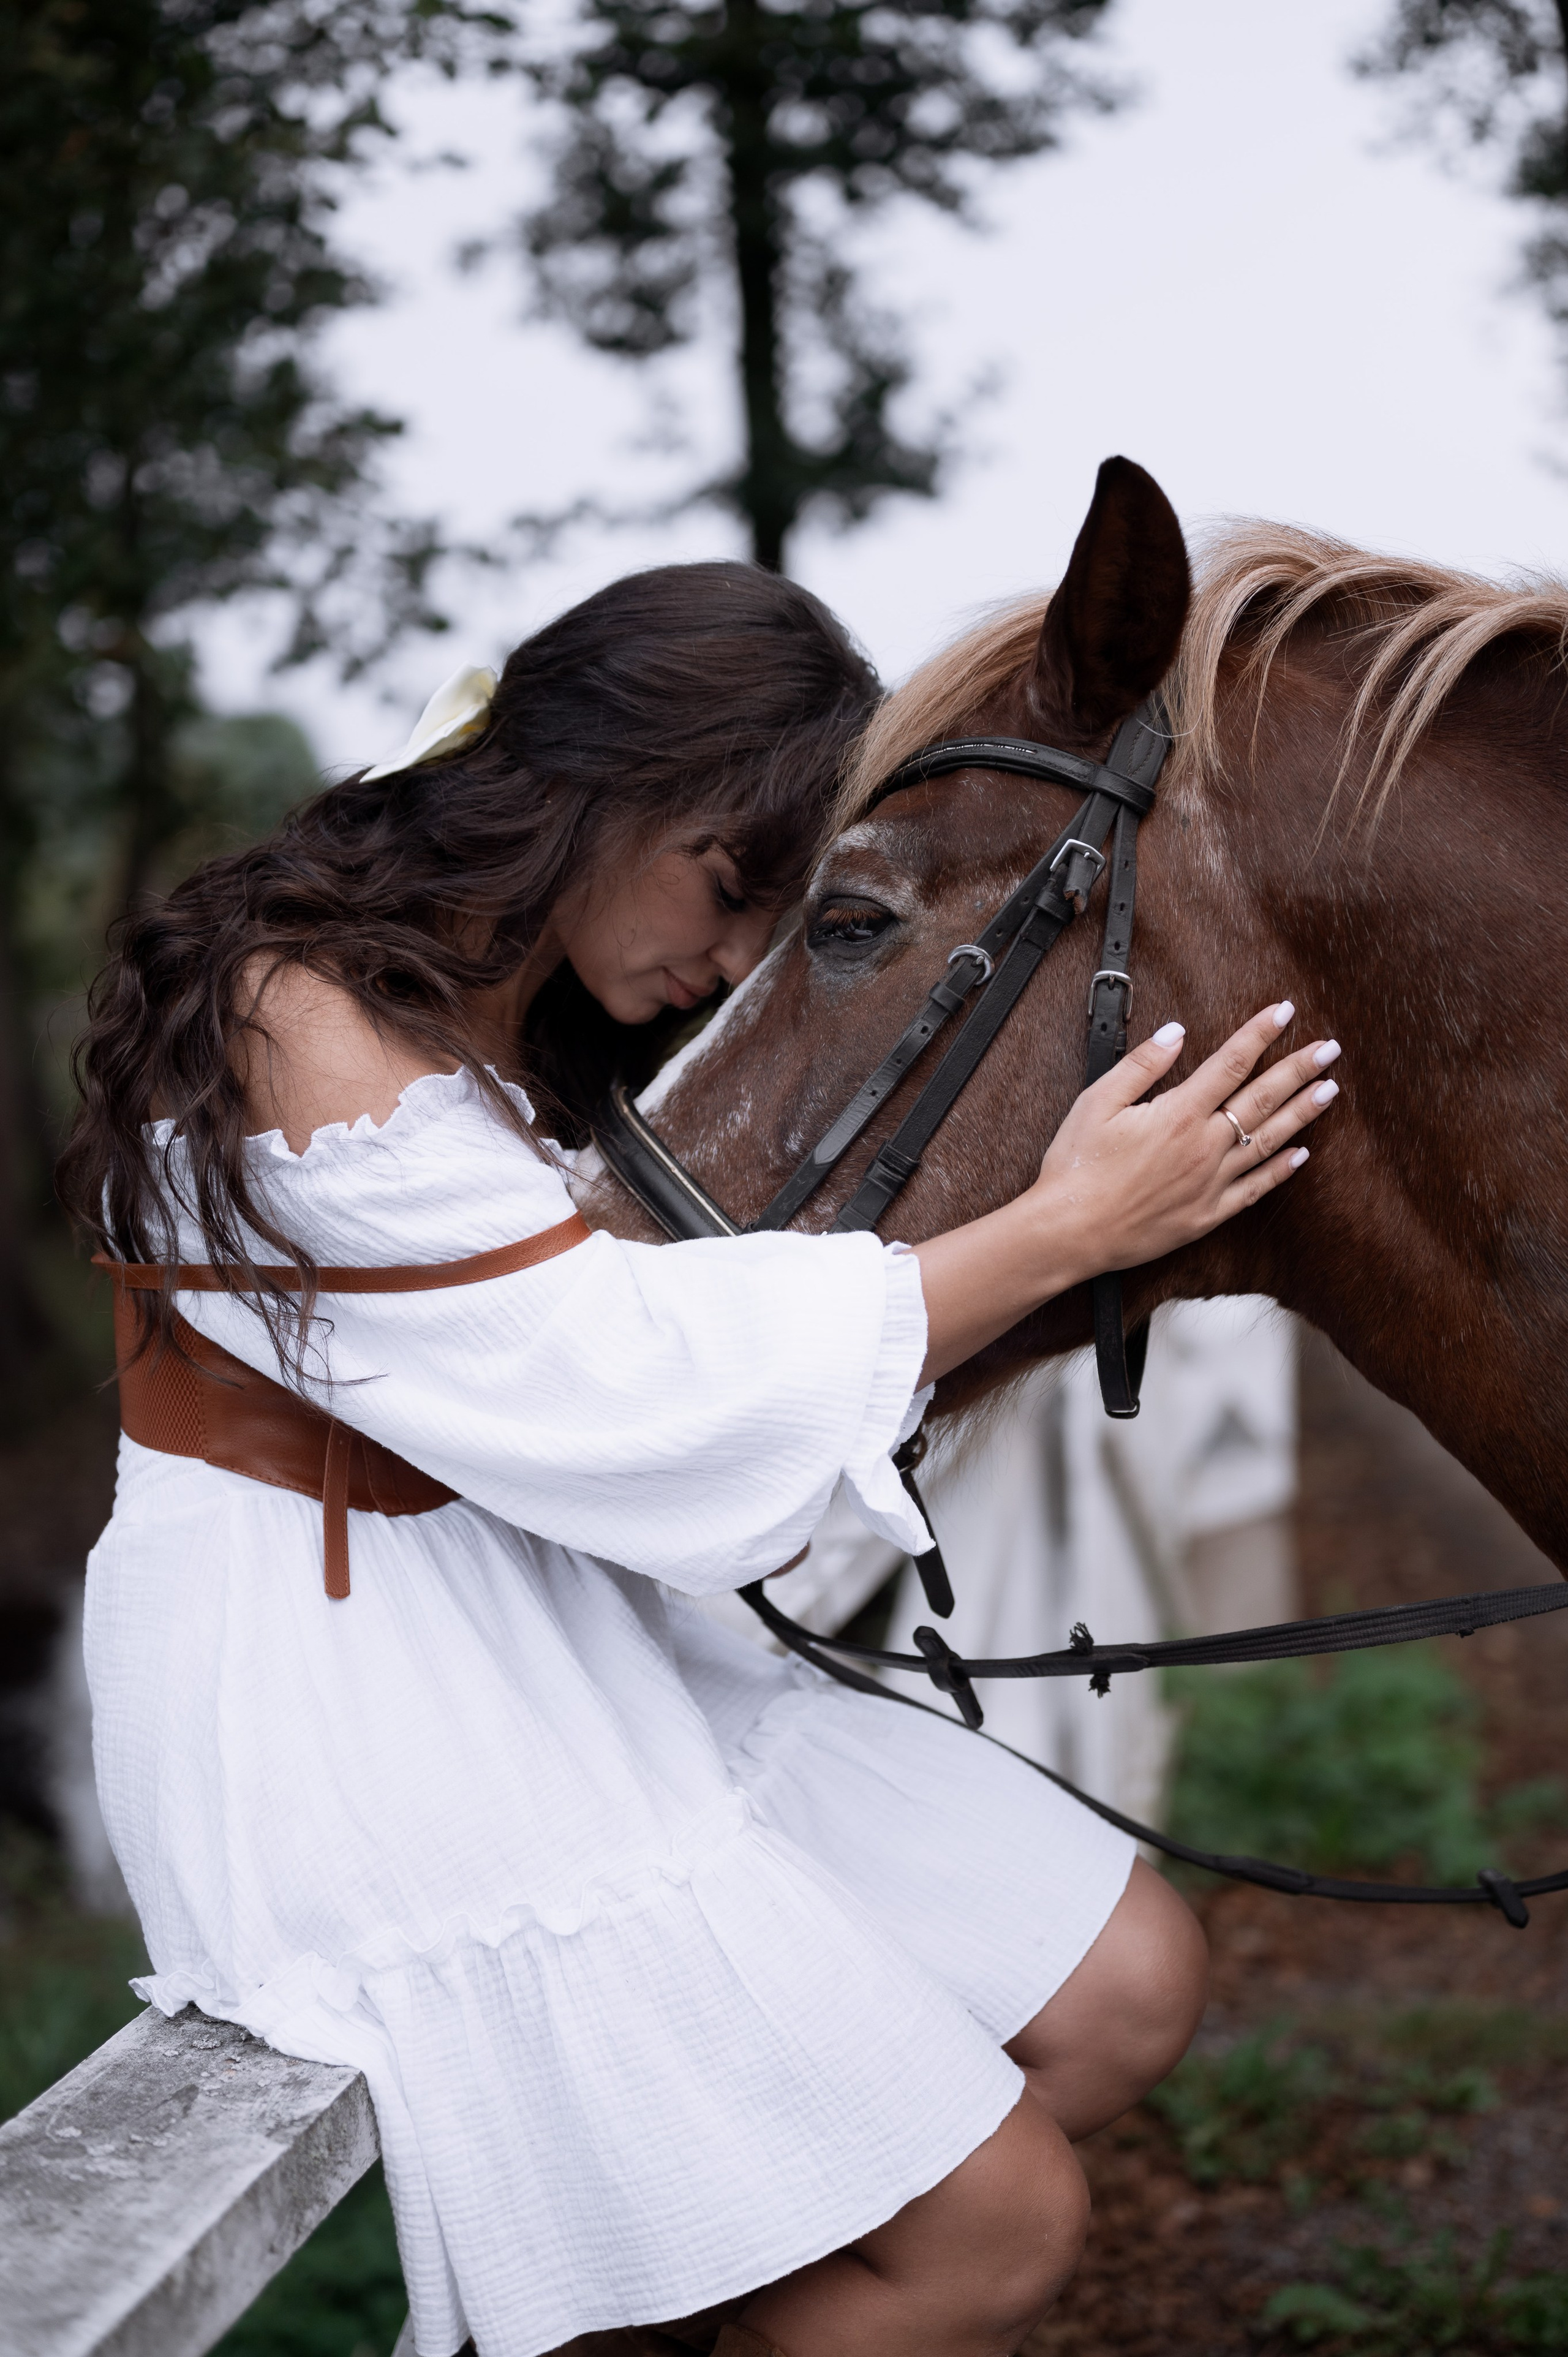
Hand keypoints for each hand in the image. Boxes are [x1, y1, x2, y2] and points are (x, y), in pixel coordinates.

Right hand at [1032, 1000, 1338, 1273]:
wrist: (1071, 1232)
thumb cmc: (1076, 1167)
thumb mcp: (1097, 1102)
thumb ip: (1141, 1065)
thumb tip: (1176, 1032)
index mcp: (1178, 1114)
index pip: (1230, 1063)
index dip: (1260, 1034)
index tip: (1284, 1012)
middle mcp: (1203, 1146)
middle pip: (1262, 1098)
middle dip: (1299, 1069)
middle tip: (1329, 1048)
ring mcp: (1210, 1183)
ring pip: (1268, 1141)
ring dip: (1302, 1113)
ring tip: (1329, 1090)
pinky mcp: (1207, 1215)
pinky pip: (1254, 1189)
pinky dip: (1280, 1171)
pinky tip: (1301, 1154)